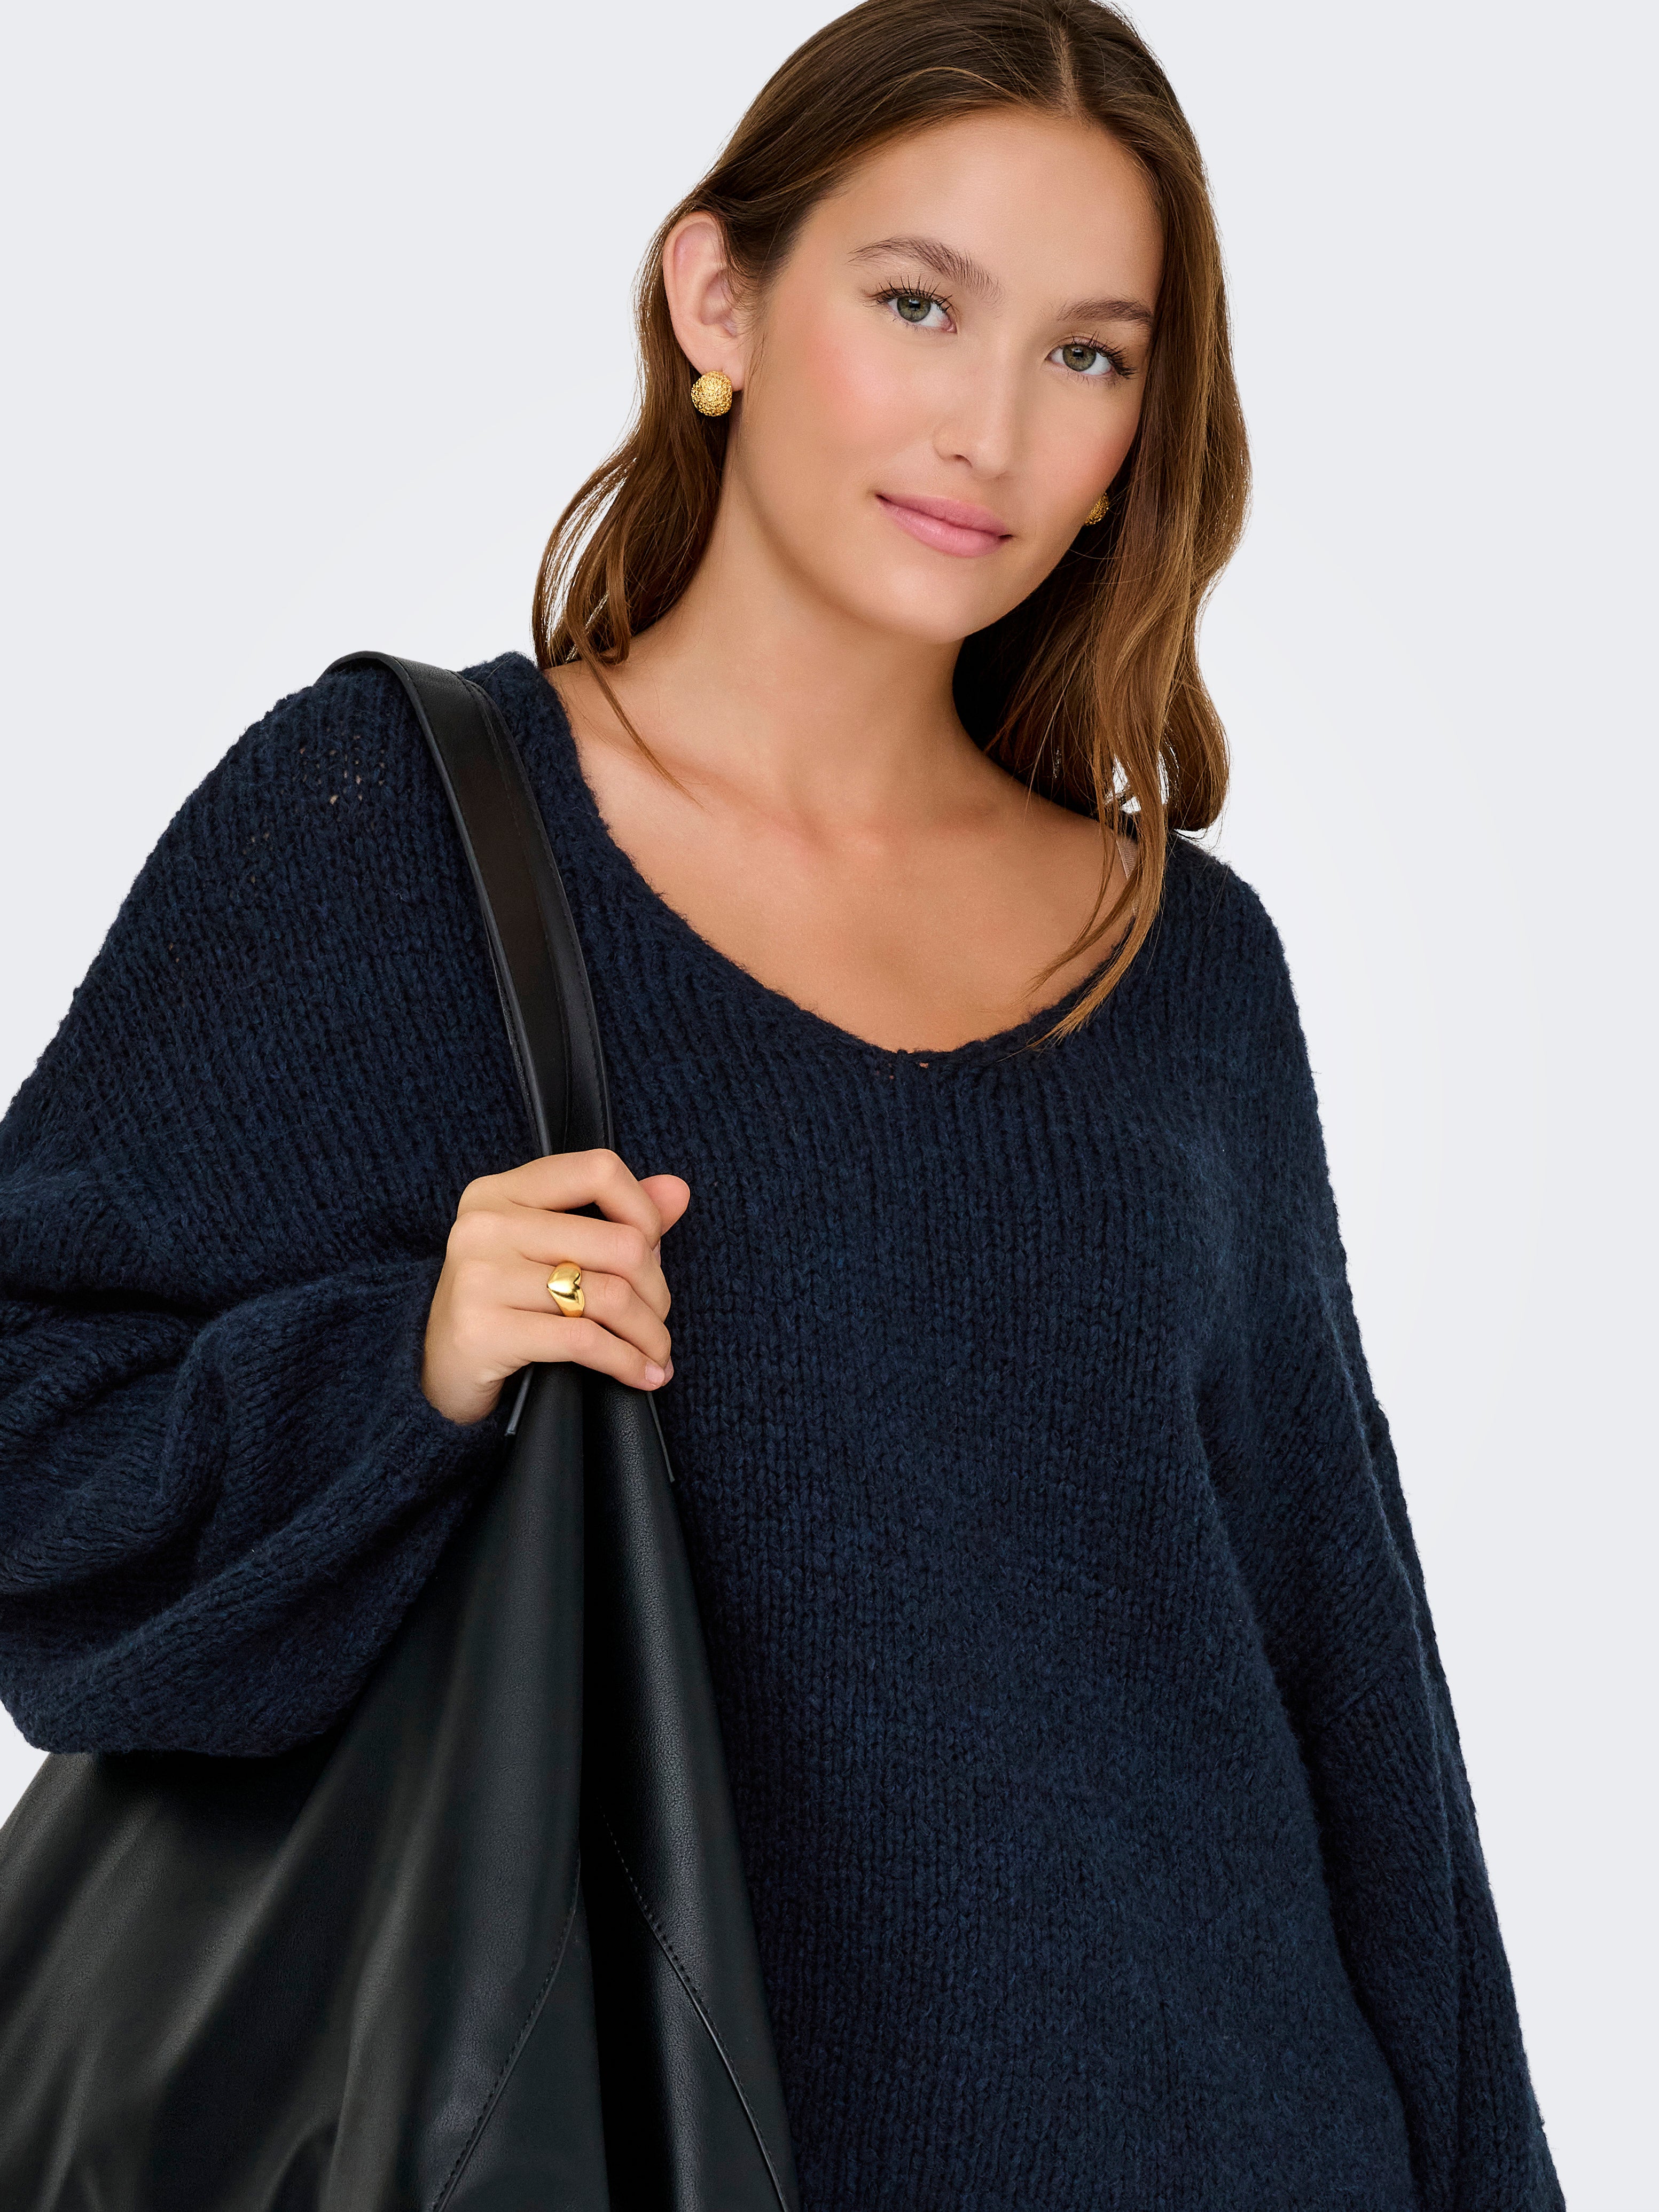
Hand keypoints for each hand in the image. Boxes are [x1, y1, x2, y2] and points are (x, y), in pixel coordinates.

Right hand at [421, 1148, 690, 1425]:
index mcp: (502, 1191)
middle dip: (656, 1290)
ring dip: (648, 1333)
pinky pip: (584, 1340)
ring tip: (657, 1354)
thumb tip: (678, 1191)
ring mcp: (480, 1276)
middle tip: (657, 1320)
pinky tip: (643, 1376)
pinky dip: (627, 1362)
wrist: (440, 1370)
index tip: (653, 1250)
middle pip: (618, 1242)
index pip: (599, 1170)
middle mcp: (486, 1224)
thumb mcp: (552, 1249)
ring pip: (609, 1295)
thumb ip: (615, 1216)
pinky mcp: (483, 1330)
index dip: (644, 1210)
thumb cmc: (505, 1302)